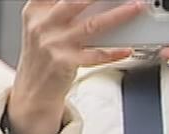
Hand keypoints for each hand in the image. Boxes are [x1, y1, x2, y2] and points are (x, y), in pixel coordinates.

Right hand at [8, 1, 144, 133]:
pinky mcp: (64, 63)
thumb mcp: (43, 26)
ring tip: (135, 8)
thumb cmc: (43, 54)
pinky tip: (125, 49)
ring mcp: (52, 45)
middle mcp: (42, 26)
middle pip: (73, 2)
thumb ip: (61, 8)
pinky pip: (95, 55)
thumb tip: (100, 2)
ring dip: (117, 16)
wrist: (33, 90)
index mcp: (35, 12)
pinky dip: (113, 52)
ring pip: (90, 26)